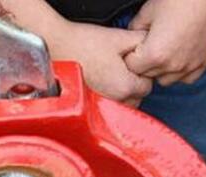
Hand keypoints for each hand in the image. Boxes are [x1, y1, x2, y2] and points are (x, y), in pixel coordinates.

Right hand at [0, 1, 151, 106]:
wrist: (54, 47)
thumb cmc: (81, 43)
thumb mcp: (117, 38)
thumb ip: (140, 42)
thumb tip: (152, 46)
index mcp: (124, 87)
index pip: (147, 85)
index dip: (141, 71)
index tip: (130, 62)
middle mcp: (115, 102)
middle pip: (137, 98)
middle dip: (133, 83)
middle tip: (119, 66)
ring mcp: (101, 108)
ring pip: (124, 105)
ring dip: (122, 93)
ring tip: (109, 74)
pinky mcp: (91, 108)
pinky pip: (109, 108)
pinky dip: (109, 98)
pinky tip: (101, 83)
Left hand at [124, 0, 205, 86]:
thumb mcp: (149, 9)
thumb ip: (136, 27)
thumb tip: (133, 35)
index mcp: (156, 54)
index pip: (133, 68)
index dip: (131, 55)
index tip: (135, 45)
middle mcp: (173, 67)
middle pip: (149, 76)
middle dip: (145, 63)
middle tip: (148, 45)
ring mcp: (191, 67)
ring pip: (167, 80)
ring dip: (162, 70)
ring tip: (164, 51)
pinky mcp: (205, 63)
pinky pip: (187, 78)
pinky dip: (180, 71)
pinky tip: (180, 56)